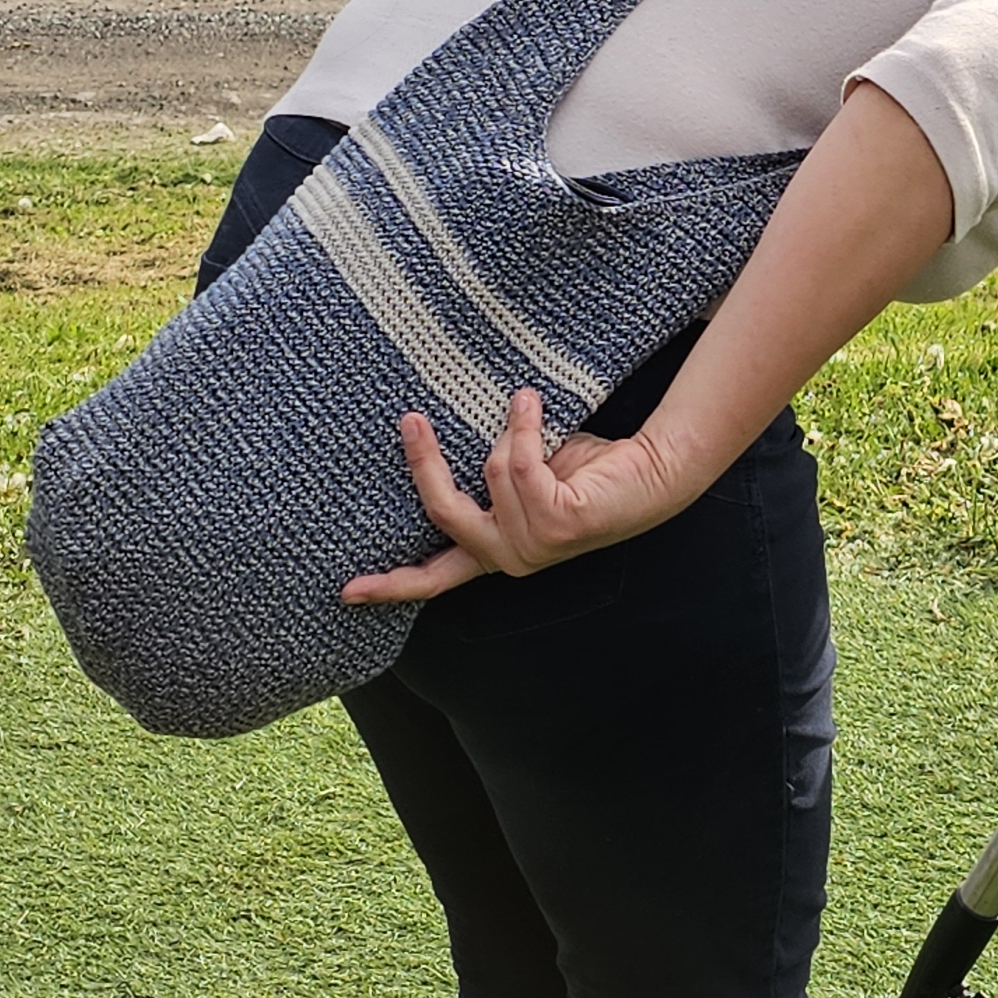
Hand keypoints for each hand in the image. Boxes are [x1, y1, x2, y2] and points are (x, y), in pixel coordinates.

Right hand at [342, 389, 693, 605]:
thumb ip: (483, 473)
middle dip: (423, 464)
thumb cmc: (583, 467)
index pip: (434, 578)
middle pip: (442, 514)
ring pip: (488, 473)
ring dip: (509, 430)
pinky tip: (533, 406)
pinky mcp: (557, 524)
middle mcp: (510, 557)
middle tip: (410, 420)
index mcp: (496, 550)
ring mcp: (534, 546)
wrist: (650, 470)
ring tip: (528, 405)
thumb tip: (428, 436)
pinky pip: (517, 461)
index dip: (389, 585)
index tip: (347, 592)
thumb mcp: (518, 471)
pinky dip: (524, 426)